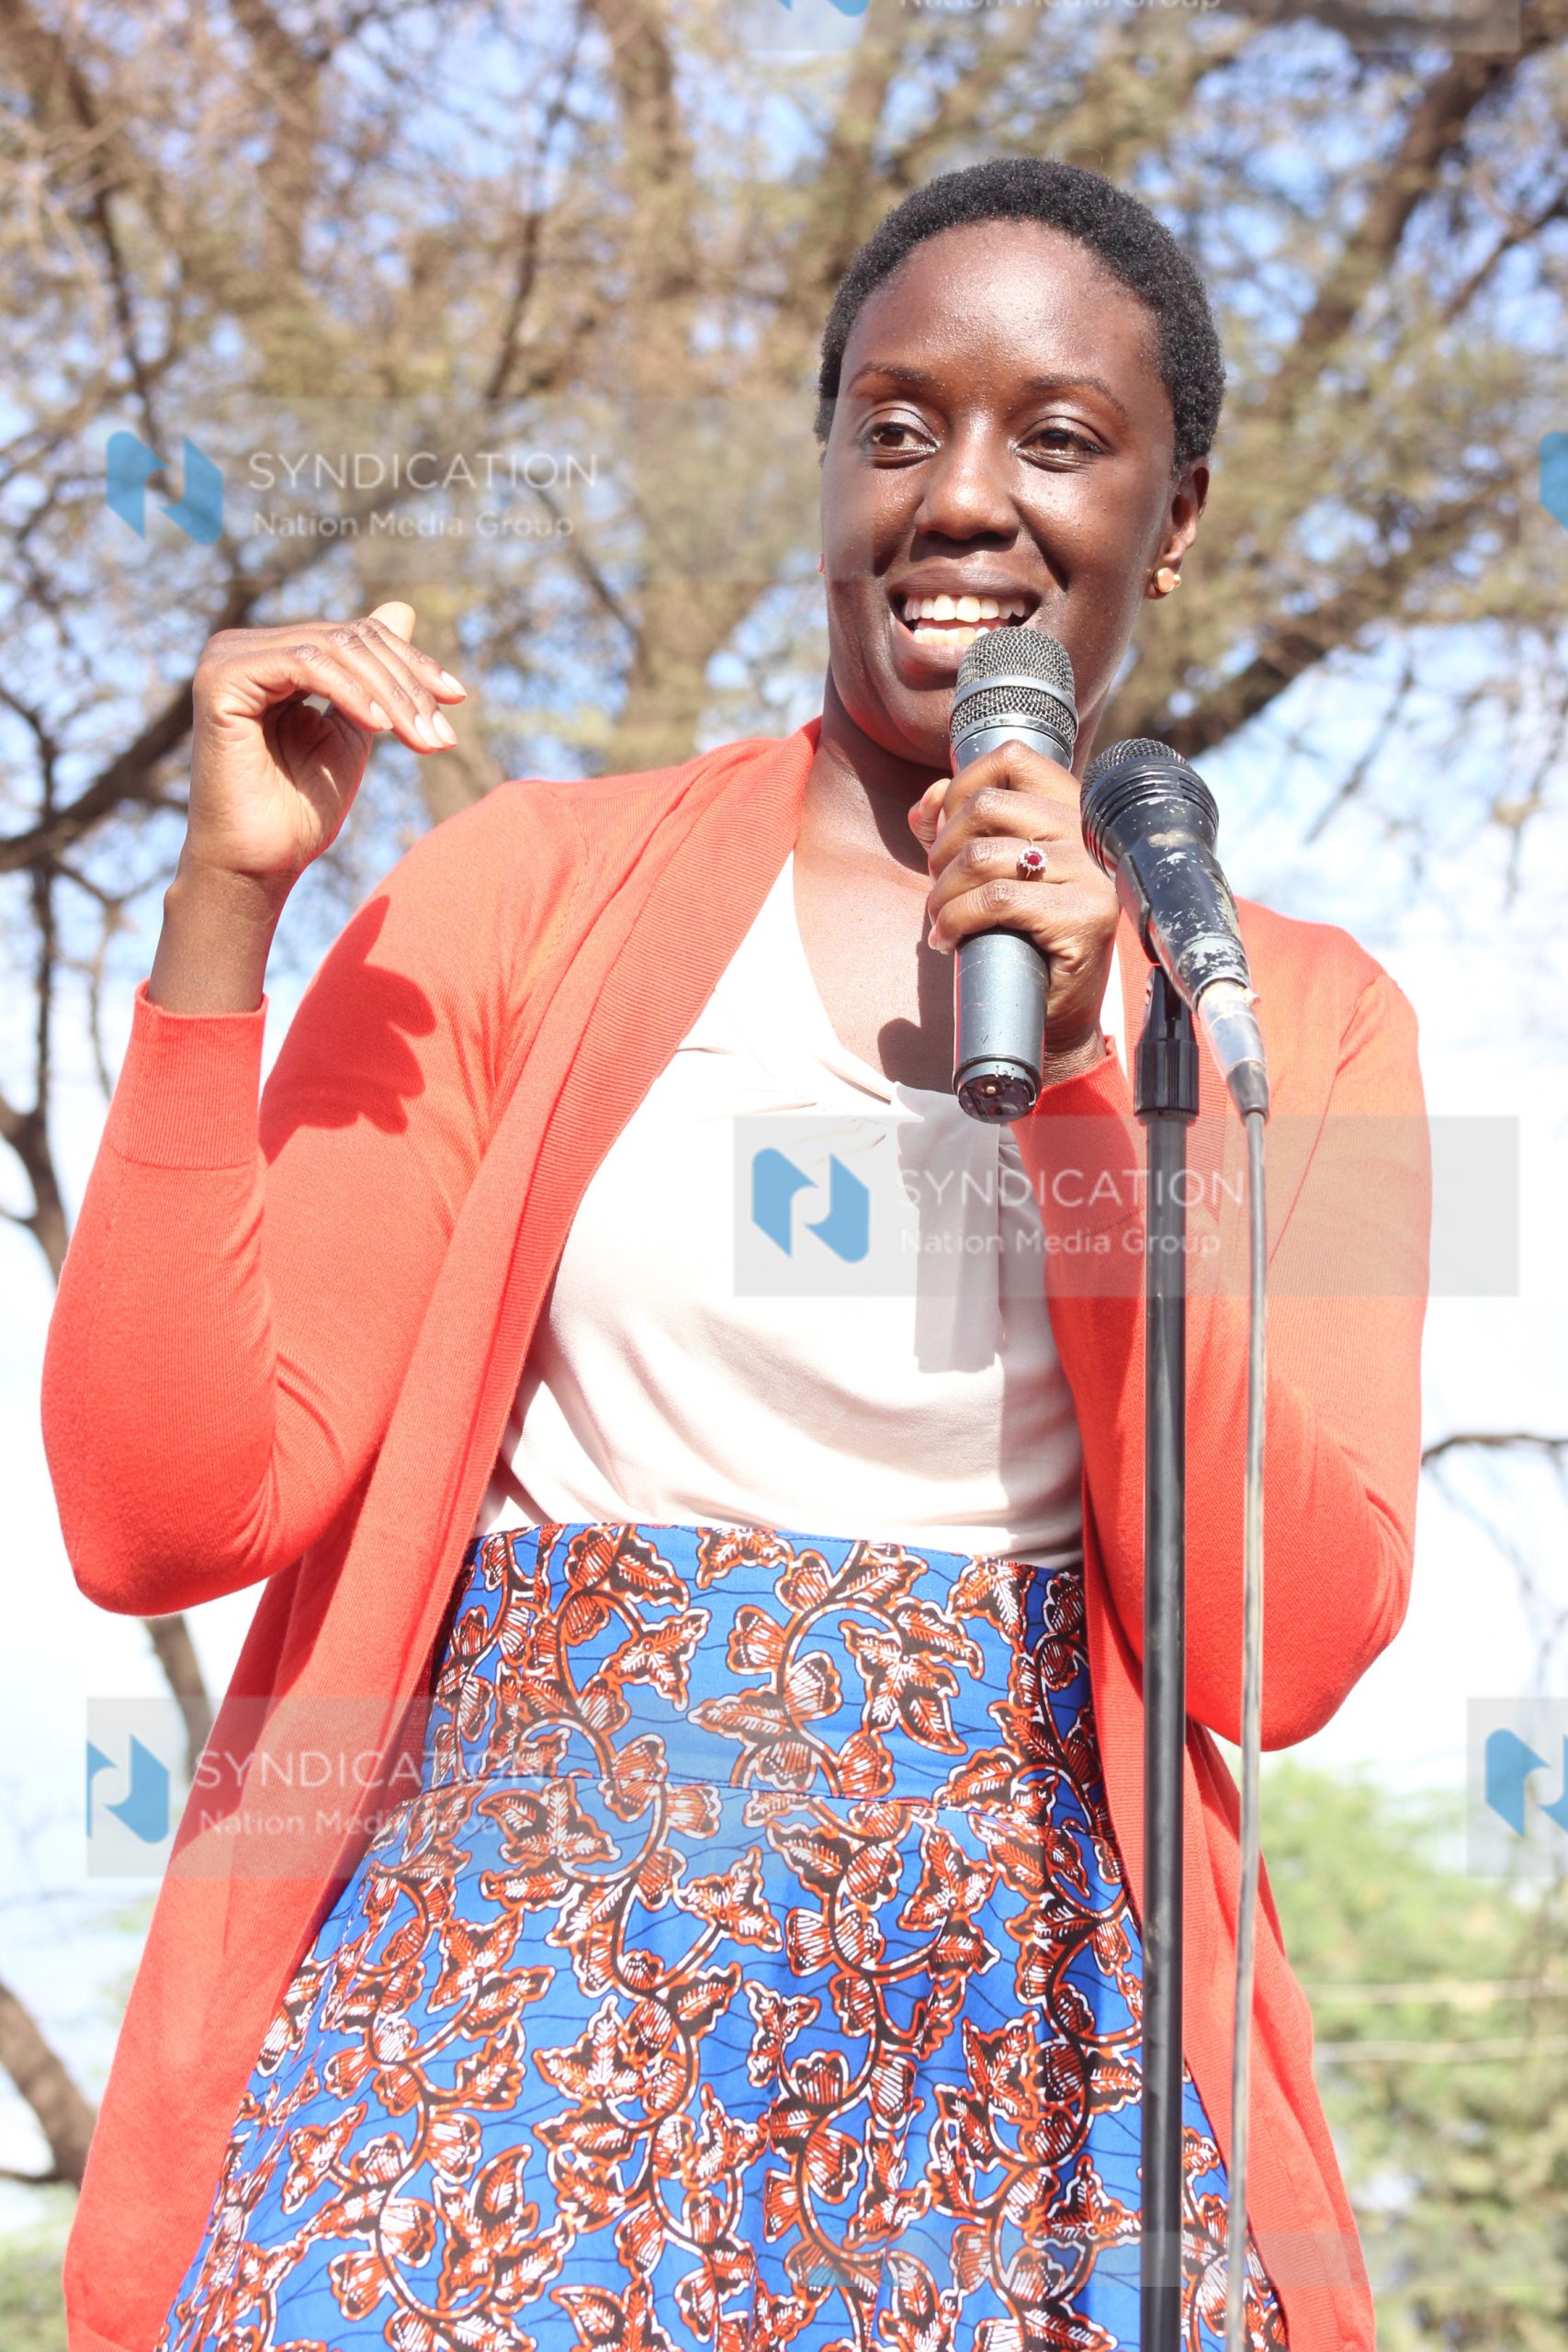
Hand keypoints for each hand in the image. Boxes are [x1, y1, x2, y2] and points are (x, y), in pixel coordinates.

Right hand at [184, 601, 466, 896]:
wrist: (260, 863)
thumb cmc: (302, 807)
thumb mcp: (355, 729)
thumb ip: (376, 676)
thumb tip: (403, 607)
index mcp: (274, 656)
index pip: (356, 637)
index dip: (411, 664)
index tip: (457, 699)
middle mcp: (246, 648)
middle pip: (348, 638)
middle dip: (406, 685)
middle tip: (441, 736)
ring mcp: (228, 658)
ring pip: (332, 649)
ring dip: (389, 694)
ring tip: (420, 739)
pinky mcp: (221, 678)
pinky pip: (302, 664)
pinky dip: (349, 692)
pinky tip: (379, 726)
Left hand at [911, 739, 1117, 1064]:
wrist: (1057, 1013)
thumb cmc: (1022, 939)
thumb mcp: (994, 873)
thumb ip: (964, 829)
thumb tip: (926, 803)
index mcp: (1073, 810)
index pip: (1013, 759)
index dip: (961, 786)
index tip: (944, 832)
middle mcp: (1088, 834)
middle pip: (986, 807)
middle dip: (942, 850)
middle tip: (938, 889)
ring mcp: (1091, 875)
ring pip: (982, 856)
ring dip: (941, 893)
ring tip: (940, 920)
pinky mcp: (1083, 916)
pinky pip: (996, 900)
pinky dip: (955, 920)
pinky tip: (949, 940)